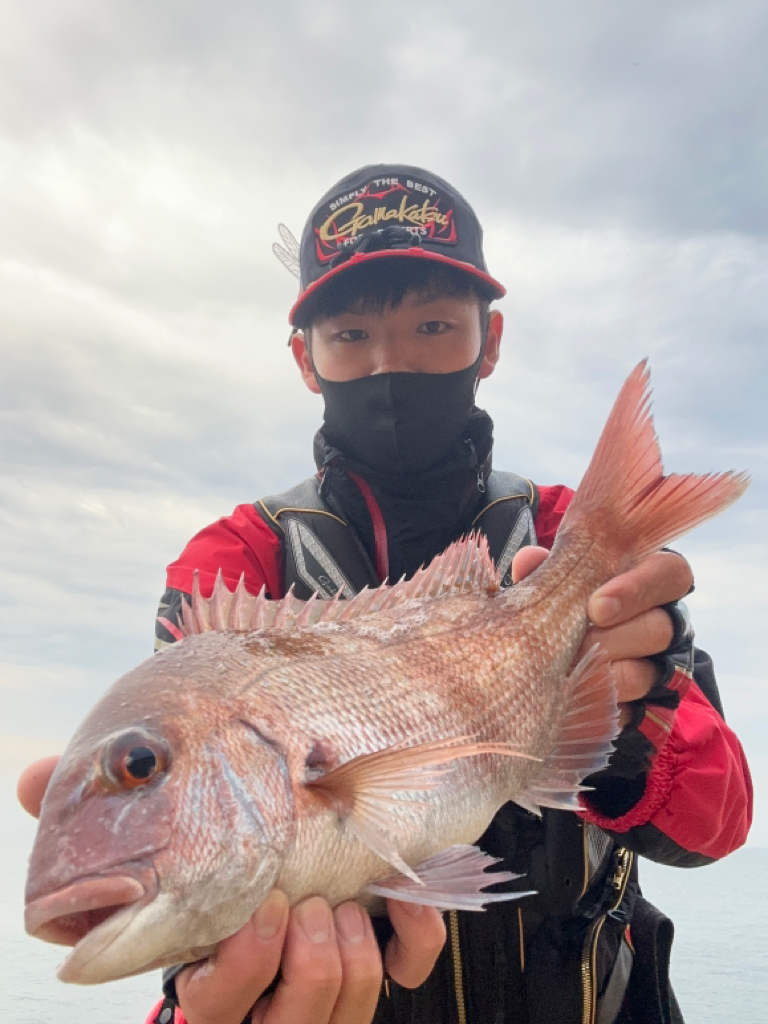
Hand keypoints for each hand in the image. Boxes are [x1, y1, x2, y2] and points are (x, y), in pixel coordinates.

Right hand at [17, 755, 445, 1023]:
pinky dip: (416, 934)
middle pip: (293, 1022)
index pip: (215, 1008)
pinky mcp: (381, 959)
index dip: (239, 970)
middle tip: (307, 899)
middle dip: (306, 962)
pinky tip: (406, 895)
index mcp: (213, 966)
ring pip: (349, 1006)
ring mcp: (327, 979)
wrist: (307, 804)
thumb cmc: (215, 823)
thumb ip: (101, 809)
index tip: (262, 908)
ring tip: (343, 898)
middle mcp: (269, 987)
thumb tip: (30, 779)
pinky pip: (408, 970)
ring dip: (353, 951)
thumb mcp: (162, 823)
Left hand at [512, 547, 692, 724]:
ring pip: (646, 673)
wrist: (566, 667)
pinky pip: (634, 712)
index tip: (597, 608)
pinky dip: (599, 706)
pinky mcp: (651, 708)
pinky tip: (572, 700)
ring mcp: (664, 668)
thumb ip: (548, 569)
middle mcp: (668, 623)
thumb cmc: (568, 608)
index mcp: (652, 582)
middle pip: (660, 628)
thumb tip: (529, 560)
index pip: (670, 574)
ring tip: (565, 671)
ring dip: (601, 674)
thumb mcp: (560, 583)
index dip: (637, 589)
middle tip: (574, 644)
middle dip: (610, 638)